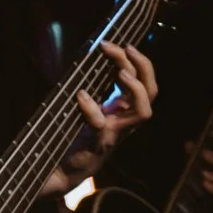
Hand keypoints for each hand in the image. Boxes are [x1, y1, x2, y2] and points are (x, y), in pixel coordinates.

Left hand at [58, 43, 155, 181]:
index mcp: (123, 110)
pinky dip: (92, 109)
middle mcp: (125, 121)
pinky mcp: (97, 143)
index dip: (141, 64)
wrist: (62, 167)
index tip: (126, 45)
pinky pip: (101, 126)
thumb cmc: (75, 133)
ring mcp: (114, 133)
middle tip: (125, 48)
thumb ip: (93, 88)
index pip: (146, 84)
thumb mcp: (88, 106)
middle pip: (150, 94)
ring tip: (120, 72)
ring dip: (136, 90)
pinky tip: (81, 95)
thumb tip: (89, 56)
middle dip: (143, 68)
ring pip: (143, 113)